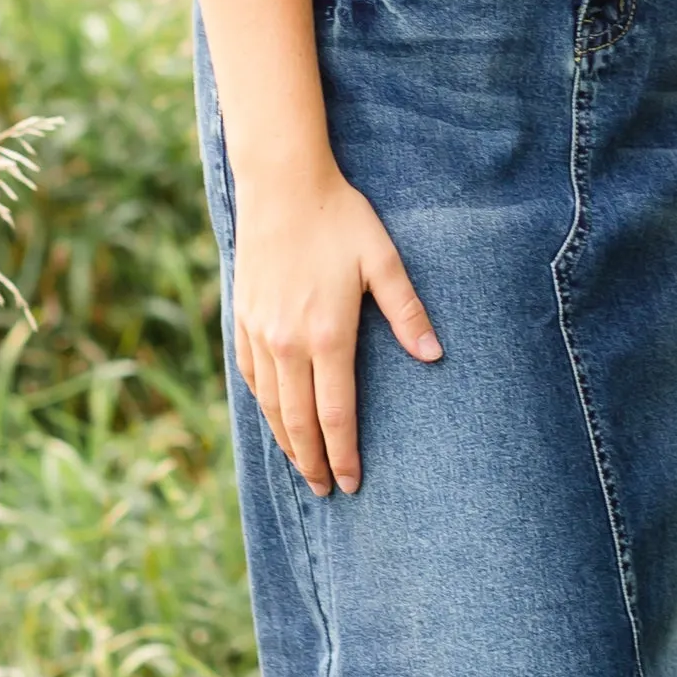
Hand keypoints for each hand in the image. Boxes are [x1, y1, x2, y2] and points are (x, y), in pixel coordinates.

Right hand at [232, 160, 439, 497]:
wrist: (282, 185)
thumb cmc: (340, 219)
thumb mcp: (383, 261)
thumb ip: (407, 312)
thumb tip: (434, 356)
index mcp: (327, 335)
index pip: (335, 413)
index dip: (344, 453)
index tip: (352, 482)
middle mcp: (287, 342)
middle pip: (298, 420)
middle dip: (313, 461)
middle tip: (327, 491)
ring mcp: (259, 331)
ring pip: (270, 404)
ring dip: (286, 441)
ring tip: (302, 467)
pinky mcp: (242, 317)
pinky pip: (249, 375)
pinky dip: (262, 405)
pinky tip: (273, 417)